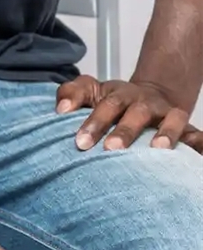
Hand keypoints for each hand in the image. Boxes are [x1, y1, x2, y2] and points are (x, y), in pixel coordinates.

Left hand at [56, 75, 202, 152]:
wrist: (151, 95)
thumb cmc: (113, 100)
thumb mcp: (92, 91)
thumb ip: (72, 94)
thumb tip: (60, 109)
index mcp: (118, 95)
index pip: (103, 106)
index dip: (92, 122)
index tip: (79, 142)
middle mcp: (144, 103)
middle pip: (133, 114)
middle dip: (123, 132)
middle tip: (110, 150)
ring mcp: (167, 114)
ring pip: (171, 120)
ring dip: (165, 133)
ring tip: (157, 150)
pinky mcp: (186, 127)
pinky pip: (197, 136)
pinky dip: (200, 144)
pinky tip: (199, 157)